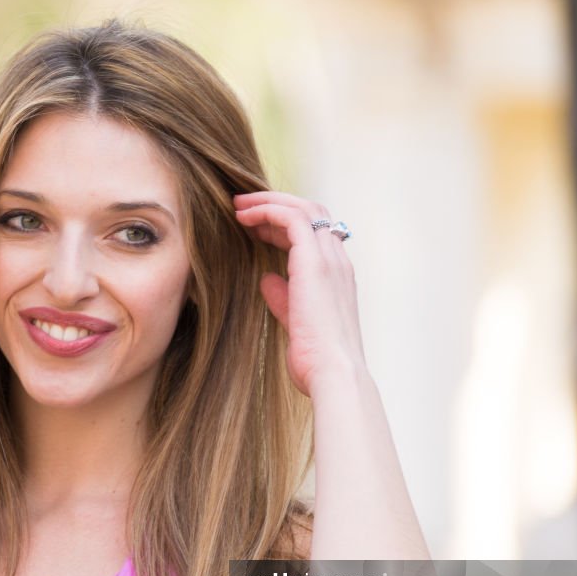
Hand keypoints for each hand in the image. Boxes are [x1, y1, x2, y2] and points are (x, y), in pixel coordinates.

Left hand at [233, 191, 368, 396]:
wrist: (333, 373)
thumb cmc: (316, 360)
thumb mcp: (295, 323)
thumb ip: (283, 299)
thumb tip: (267, 280)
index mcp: (336, 276)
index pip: (314, 234)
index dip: (283, 225)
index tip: (255, 228)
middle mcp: (337, 261)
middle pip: (312, 212)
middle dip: (276, 204)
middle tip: (243, 206)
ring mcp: (329, 259)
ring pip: (304, 208)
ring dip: (269, 202)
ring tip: (239, 206)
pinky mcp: (315, 262)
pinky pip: (293, 219)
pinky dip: (268, 211)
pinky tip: (245, 217)